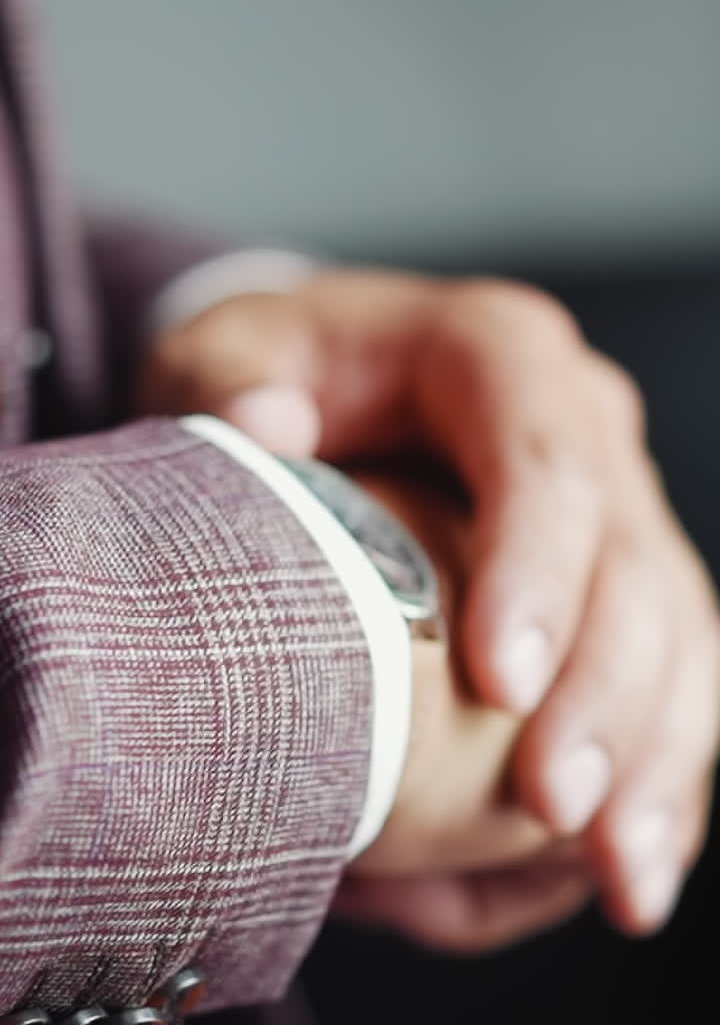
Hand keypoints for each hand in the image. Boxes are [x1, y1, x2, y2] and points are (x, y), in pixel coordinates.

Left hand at [138, 267, 719, 933]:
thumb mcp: (225, 355)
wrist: (328, 389)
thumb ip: (222, 376)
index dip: (538, 568)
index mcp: (497, 353)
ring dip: (654, 761)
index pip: (545, 456)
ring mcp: (614, 507)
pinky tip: (625, 870)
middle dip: (604, 695)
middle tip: (552, 809)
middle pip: (631, 560)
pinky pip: (673, 682)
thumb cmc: (277, 375)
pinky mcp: (621, 583)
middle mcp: (582, 425)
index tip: (500, 683)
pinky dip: (659, 781)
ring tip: (617, 876)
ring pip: (678, 634)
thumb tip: (264, 424)